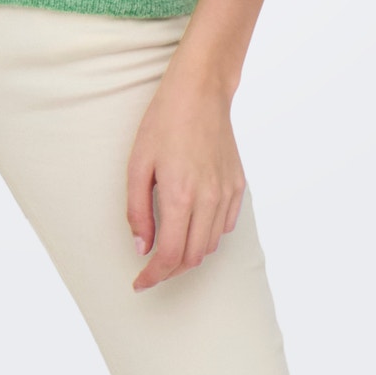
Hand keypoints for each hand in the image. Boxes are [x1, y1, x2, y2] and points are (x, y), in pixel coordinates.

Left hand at [126, 66, 245, 291]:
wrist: (200, 92)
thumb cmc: (163, 122)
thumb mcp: (137, 164)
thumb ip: (138, 211)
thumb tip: (142, 247)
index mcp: (181, 195)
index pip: (170, 255)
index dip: (153, 276)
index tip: (140, 283)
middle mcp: (209, 199)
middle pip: (193, 257)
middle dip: (170, 270)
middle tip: (151, 267)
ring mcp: (227, 193)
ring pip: (211, 245)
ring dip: (189, 254)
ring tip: (169, 246)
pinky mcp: (238, 185)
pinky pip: (225, 226)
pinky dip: (208, 235)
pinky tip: (192, 224)